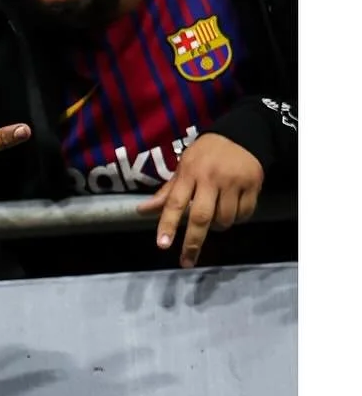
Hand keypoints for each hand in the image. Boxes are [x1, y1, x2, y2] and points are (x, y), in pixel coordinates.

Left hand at [138, 133, 263, 268]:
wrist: (242, 134)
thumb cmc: (206, 155)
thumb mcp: (183, 168)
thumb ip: (166, 192)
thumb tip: (141, 211)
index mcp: (189, 173)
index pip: (175, 202)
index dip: (167, 225)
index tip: (162, 245)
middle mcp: (211, 178)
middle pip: (201, 217)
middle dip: (192, 242)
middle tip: (186, 261)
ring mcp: (234, 181)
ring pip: (224, 219)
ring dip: (217, 227)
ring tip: (214, 217)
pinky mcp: (253, 184)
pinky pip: (244, 214)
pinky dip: (237, 219)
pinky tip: (233, 209)